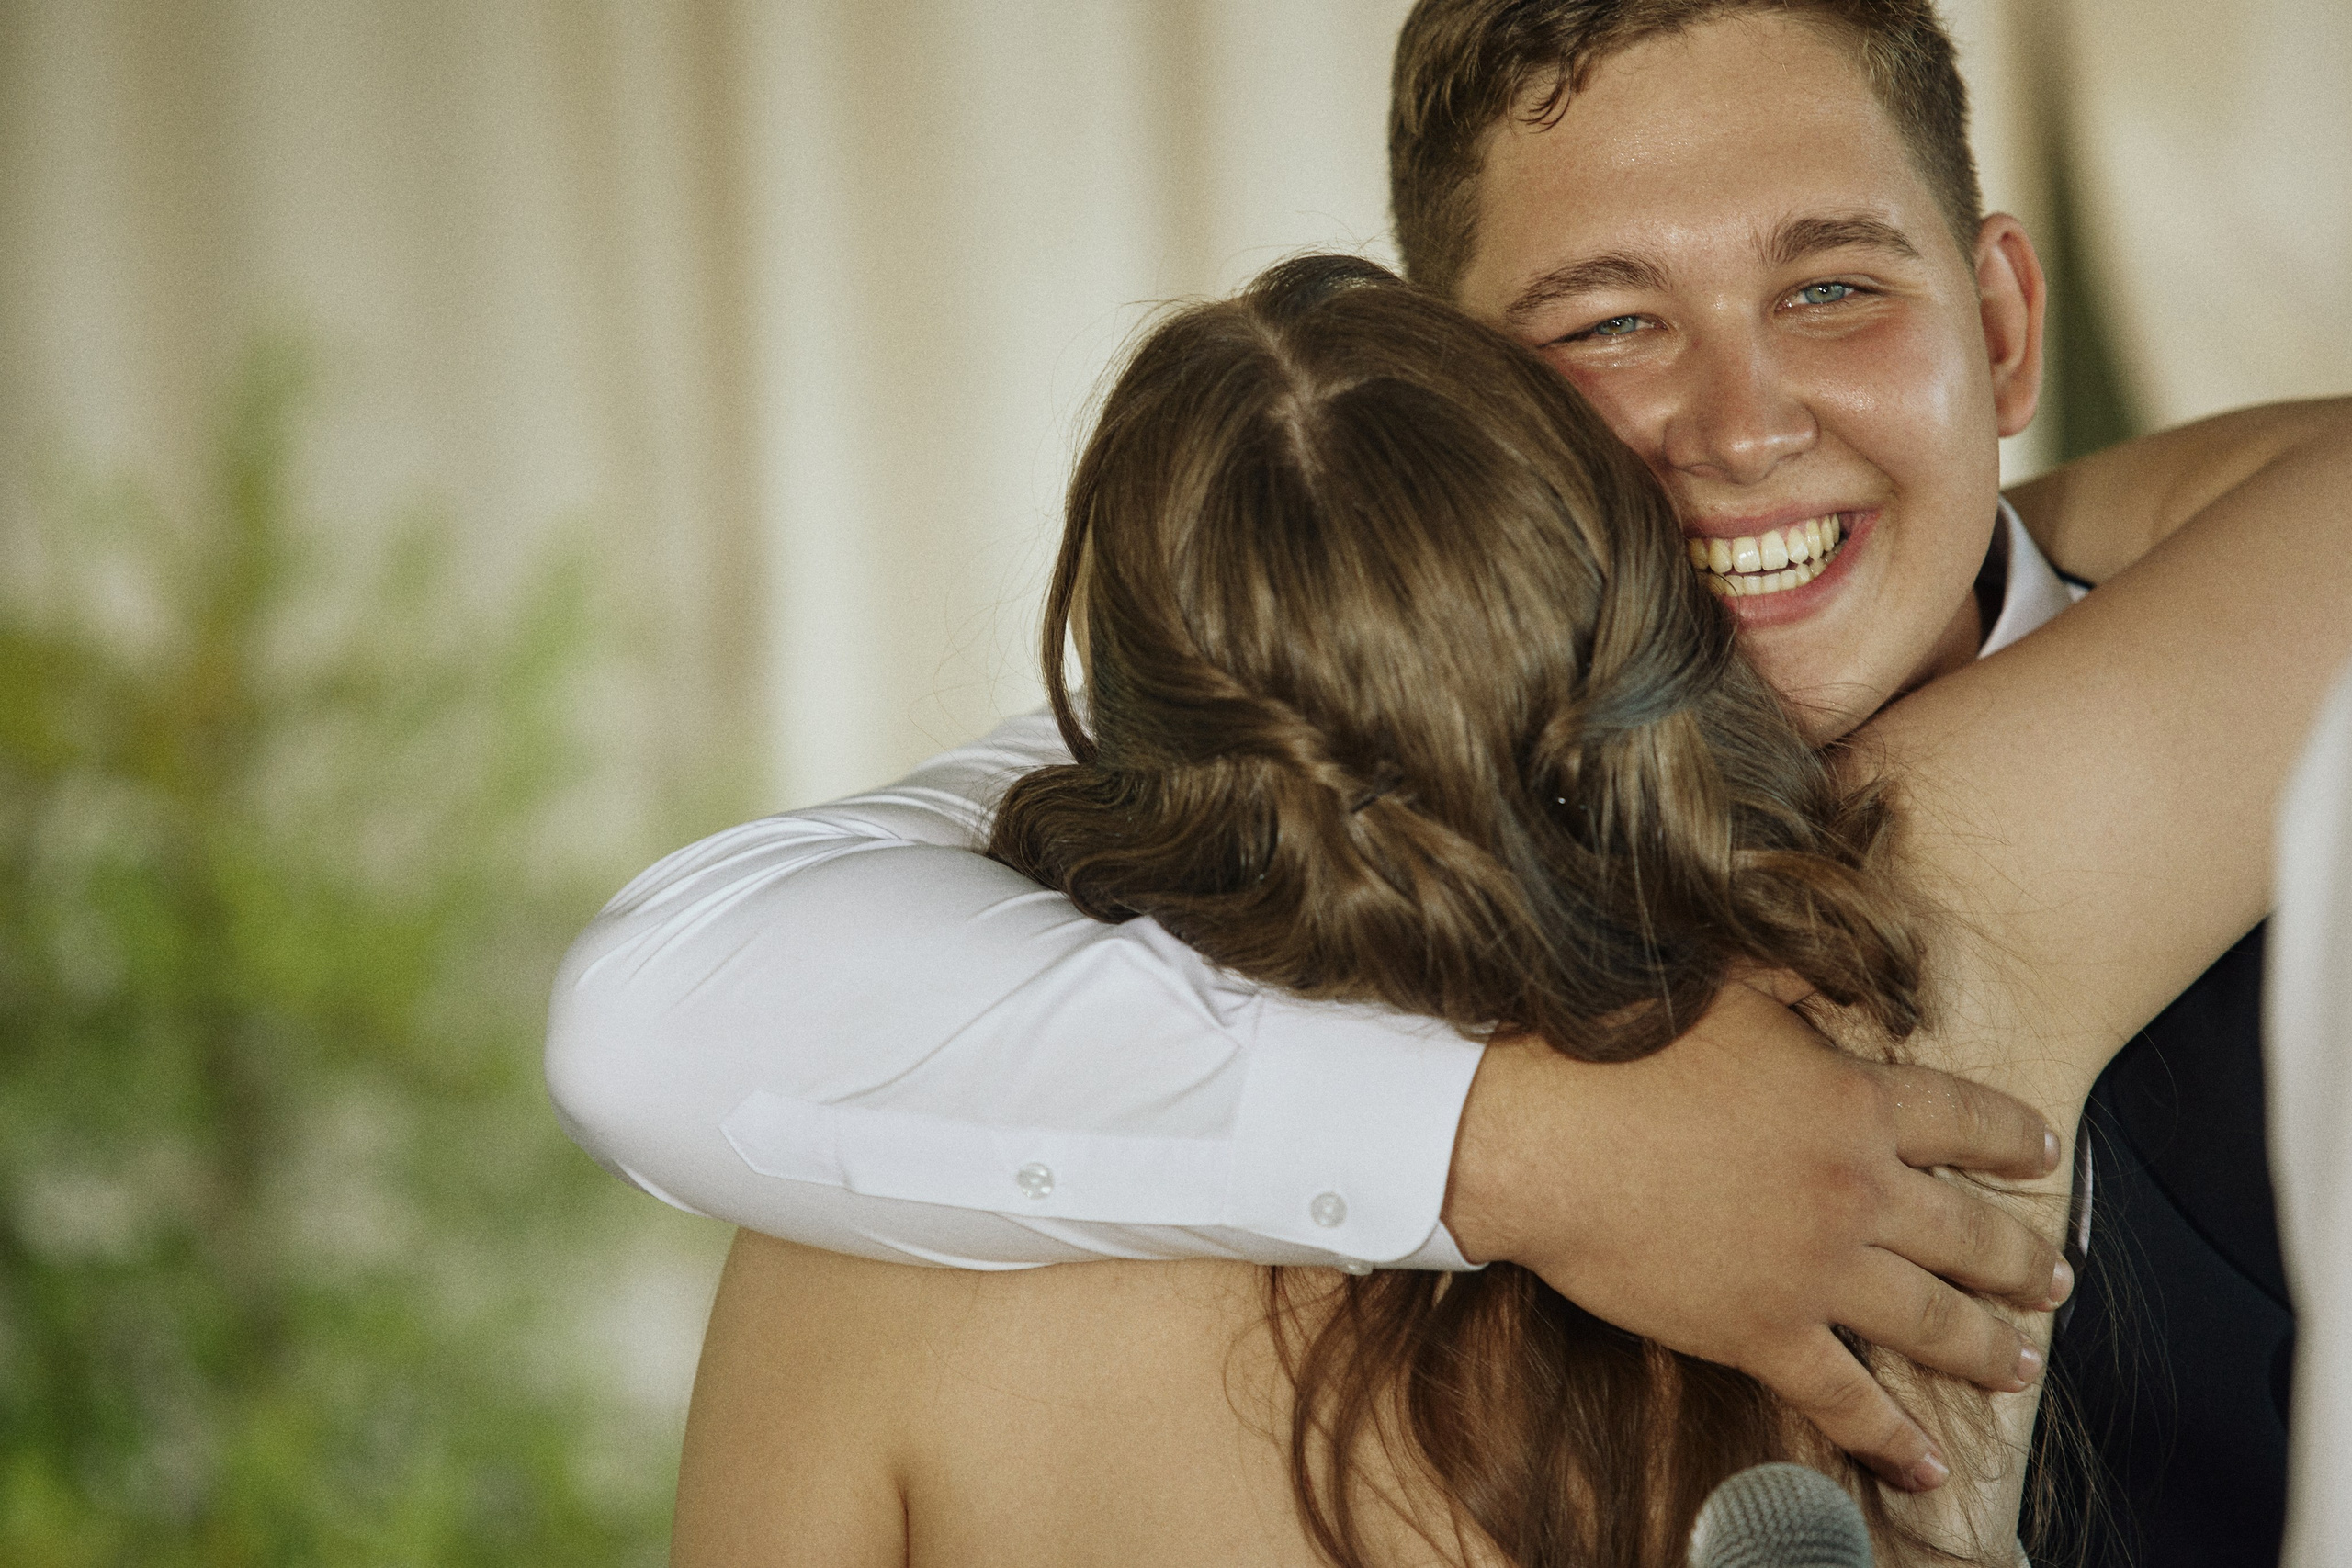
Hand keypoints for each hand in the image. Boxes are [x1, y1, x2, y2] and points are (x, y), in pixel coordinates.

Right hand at [1441, 978, 2069, 1492]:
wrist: (1542, 1134)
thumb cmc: (1617, 1050)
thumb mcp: (1726, 989)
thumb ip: (1797, 989)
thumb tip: (1829, 985)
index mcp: (1853, 1101)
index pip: (1967, 1121)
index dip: (2015, 1138)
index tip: (2044, 1154)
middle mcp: (1857, 1189)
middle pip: (1971, 1232)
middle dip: (2023, 1260)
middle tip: (2054, 1279)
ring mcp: (1816, 1269)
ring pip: (1932, 1321)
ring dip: (1986, 1347)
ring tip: (2020, 1364)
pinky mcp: (1762, 1332)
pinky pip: (1845, 1398)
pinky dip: (1890, 1438)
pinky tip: (1926, 1466)